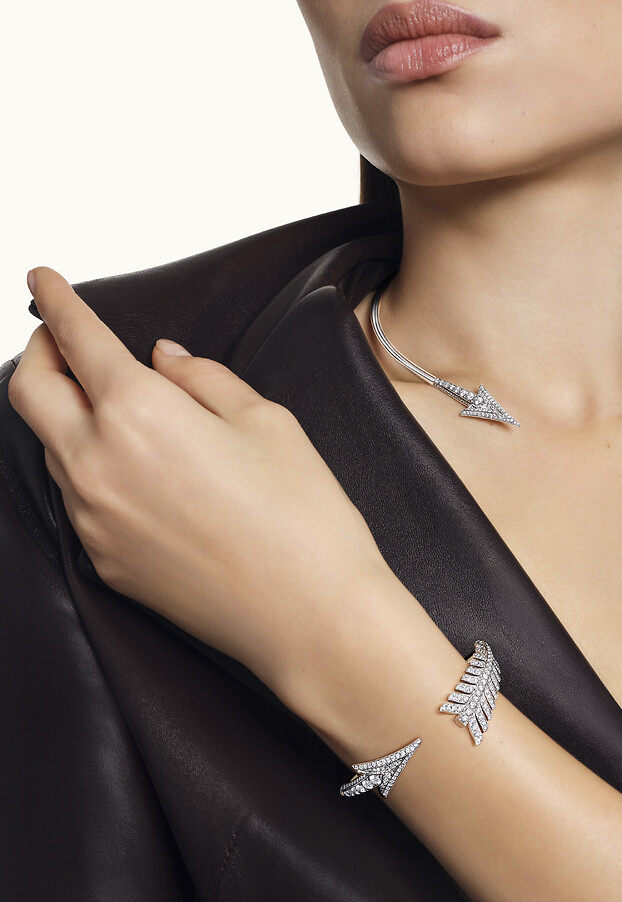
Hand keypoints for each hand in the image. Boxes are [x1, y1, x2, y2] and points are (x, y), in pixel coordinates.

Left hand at [8, 266, 391, 688]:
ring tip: (119, 413)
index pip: (75, 339)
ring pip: (50, 449)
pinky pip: (80, 502)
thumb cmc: (303, 524)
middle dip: (40, 354)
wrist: (312, 619)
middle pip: (29, 392)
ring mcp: (94, 521)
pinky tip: (140, 475)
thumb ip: (205, 380)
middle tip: (64, 341)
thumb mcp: (268, 423)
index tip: (45, 282)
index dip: (56, 302)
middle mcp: (98, 465)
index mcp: (138, 413)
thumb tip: (166, 361)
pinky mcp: (105, 563)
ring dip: (68, 417)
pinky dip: (93, 472)